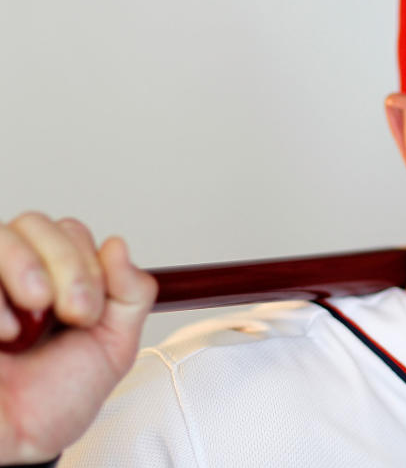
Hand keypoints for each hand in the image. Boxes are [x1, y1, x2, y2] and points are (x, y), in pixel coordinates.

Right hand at [0, 213, 156, 463]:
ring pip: (3, 234)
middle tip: (75, 312)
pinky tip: (5, 332)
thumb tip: (118, 246)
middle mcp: (13, 277)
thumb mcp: (112, 347)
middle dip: (68, 264)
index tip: (92, 311)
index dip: (89, 262)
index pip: (70, 233)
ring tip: (36, 314)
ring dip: (29, 266)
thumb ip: (130, 295)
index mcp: (54, 281)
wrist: (11, 443)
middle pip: (36, 224)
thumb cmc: (51, 401)